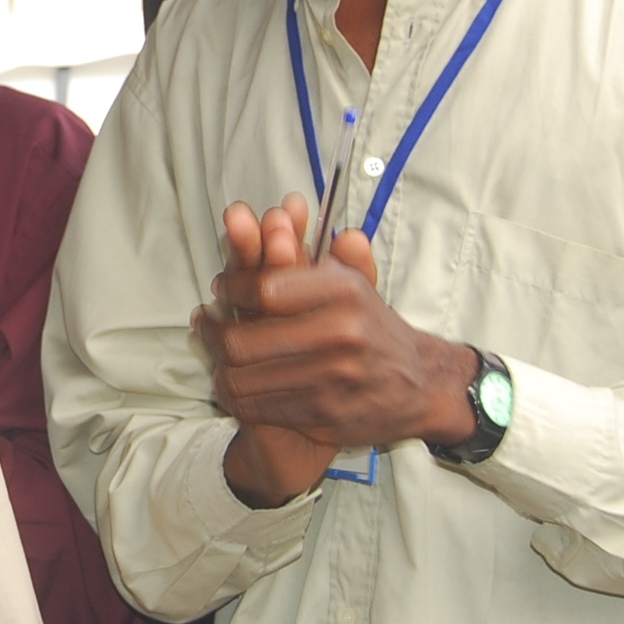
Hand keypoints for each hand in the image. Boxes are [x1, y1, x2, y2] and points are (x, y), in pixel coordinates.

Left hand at [195, 198, 474, 506]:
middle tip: (204, 324)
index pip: (264, 290)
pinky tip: (232, 383)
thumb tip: (286, 208)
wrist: (419, 386)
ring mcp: (334, 378)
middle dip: (213, 332)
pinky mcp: (326, 415)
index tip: (220, 289)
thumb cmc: (373, 327)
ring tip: (213, 352)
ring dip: (218, 366)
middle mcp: (341, 333)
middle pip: (244, 340)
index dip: (231, 289)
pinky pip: (259, 407)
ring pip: (244, 378)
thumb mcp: (355, 282)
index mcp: (345, 292)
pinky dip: (236, 396)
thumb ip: (308, 249)